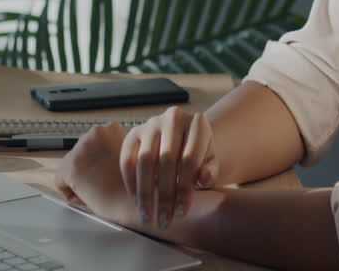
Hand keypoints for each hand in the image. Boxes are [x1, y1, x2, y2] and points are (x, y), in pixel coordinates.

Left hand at [52, 123, 139, 227]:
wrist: (143, 203)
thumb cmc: (140, 186)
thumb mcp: (131, 157)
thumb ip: (115, 150)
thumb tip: (99, 157)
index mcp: (112, 128)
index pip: (93, 145)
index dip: (100, 164)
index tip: (111, 174)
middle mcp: (95, 133)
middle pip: (80, 155)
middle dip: (89, 170)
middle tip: (105, 184)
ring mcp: (82, 149)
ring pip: (70, 168)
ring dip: (81, 180)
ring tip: (100, 190)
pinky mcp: (71, 167)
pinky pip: (60, 183)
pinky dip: (71, 193)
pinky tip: (91, 196)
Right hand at [120, 107, 217, 228]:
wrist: (183, 139)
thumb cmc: (200, 155)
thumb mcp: (211, 162)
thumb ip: (210, 170)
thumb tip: (204, 178)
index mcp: (198, 124)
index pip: (190, 159)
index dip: (185, 189)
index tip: (182, 213)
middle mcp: (173, 118)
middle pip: (166, 160)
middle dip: (164, 195)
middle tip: (164, 220)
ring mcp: (151, 123)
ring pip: (144, 160)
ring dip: (145, 192)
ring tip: (148, 217)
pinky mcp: (133, 132)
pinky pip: (127, 159)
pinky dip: (131, 183)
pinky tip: (137, 202)